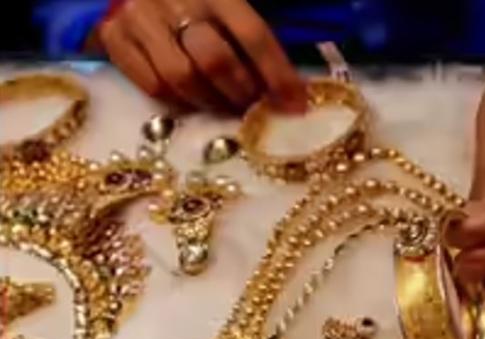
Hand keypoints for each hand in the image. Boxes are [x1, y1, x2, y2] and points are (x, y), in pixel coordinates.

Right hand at [99, 0, 305, 111]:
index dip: (278, 75)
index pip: (254, 36)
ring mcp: (140, 18)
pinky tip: (192, 101)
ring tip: (224, 106)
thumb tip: (290, 85)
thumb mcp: (227, 1)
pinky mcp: (113, 36)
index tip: (295, 105)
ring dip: (211, 102)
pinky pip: (151, 85)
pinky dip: (178, 102)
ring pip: (182, 78)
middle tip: (253, 107)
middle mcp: (176, 0)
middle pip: (216, 61)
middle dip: (241, 93)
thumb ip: (250, 33)